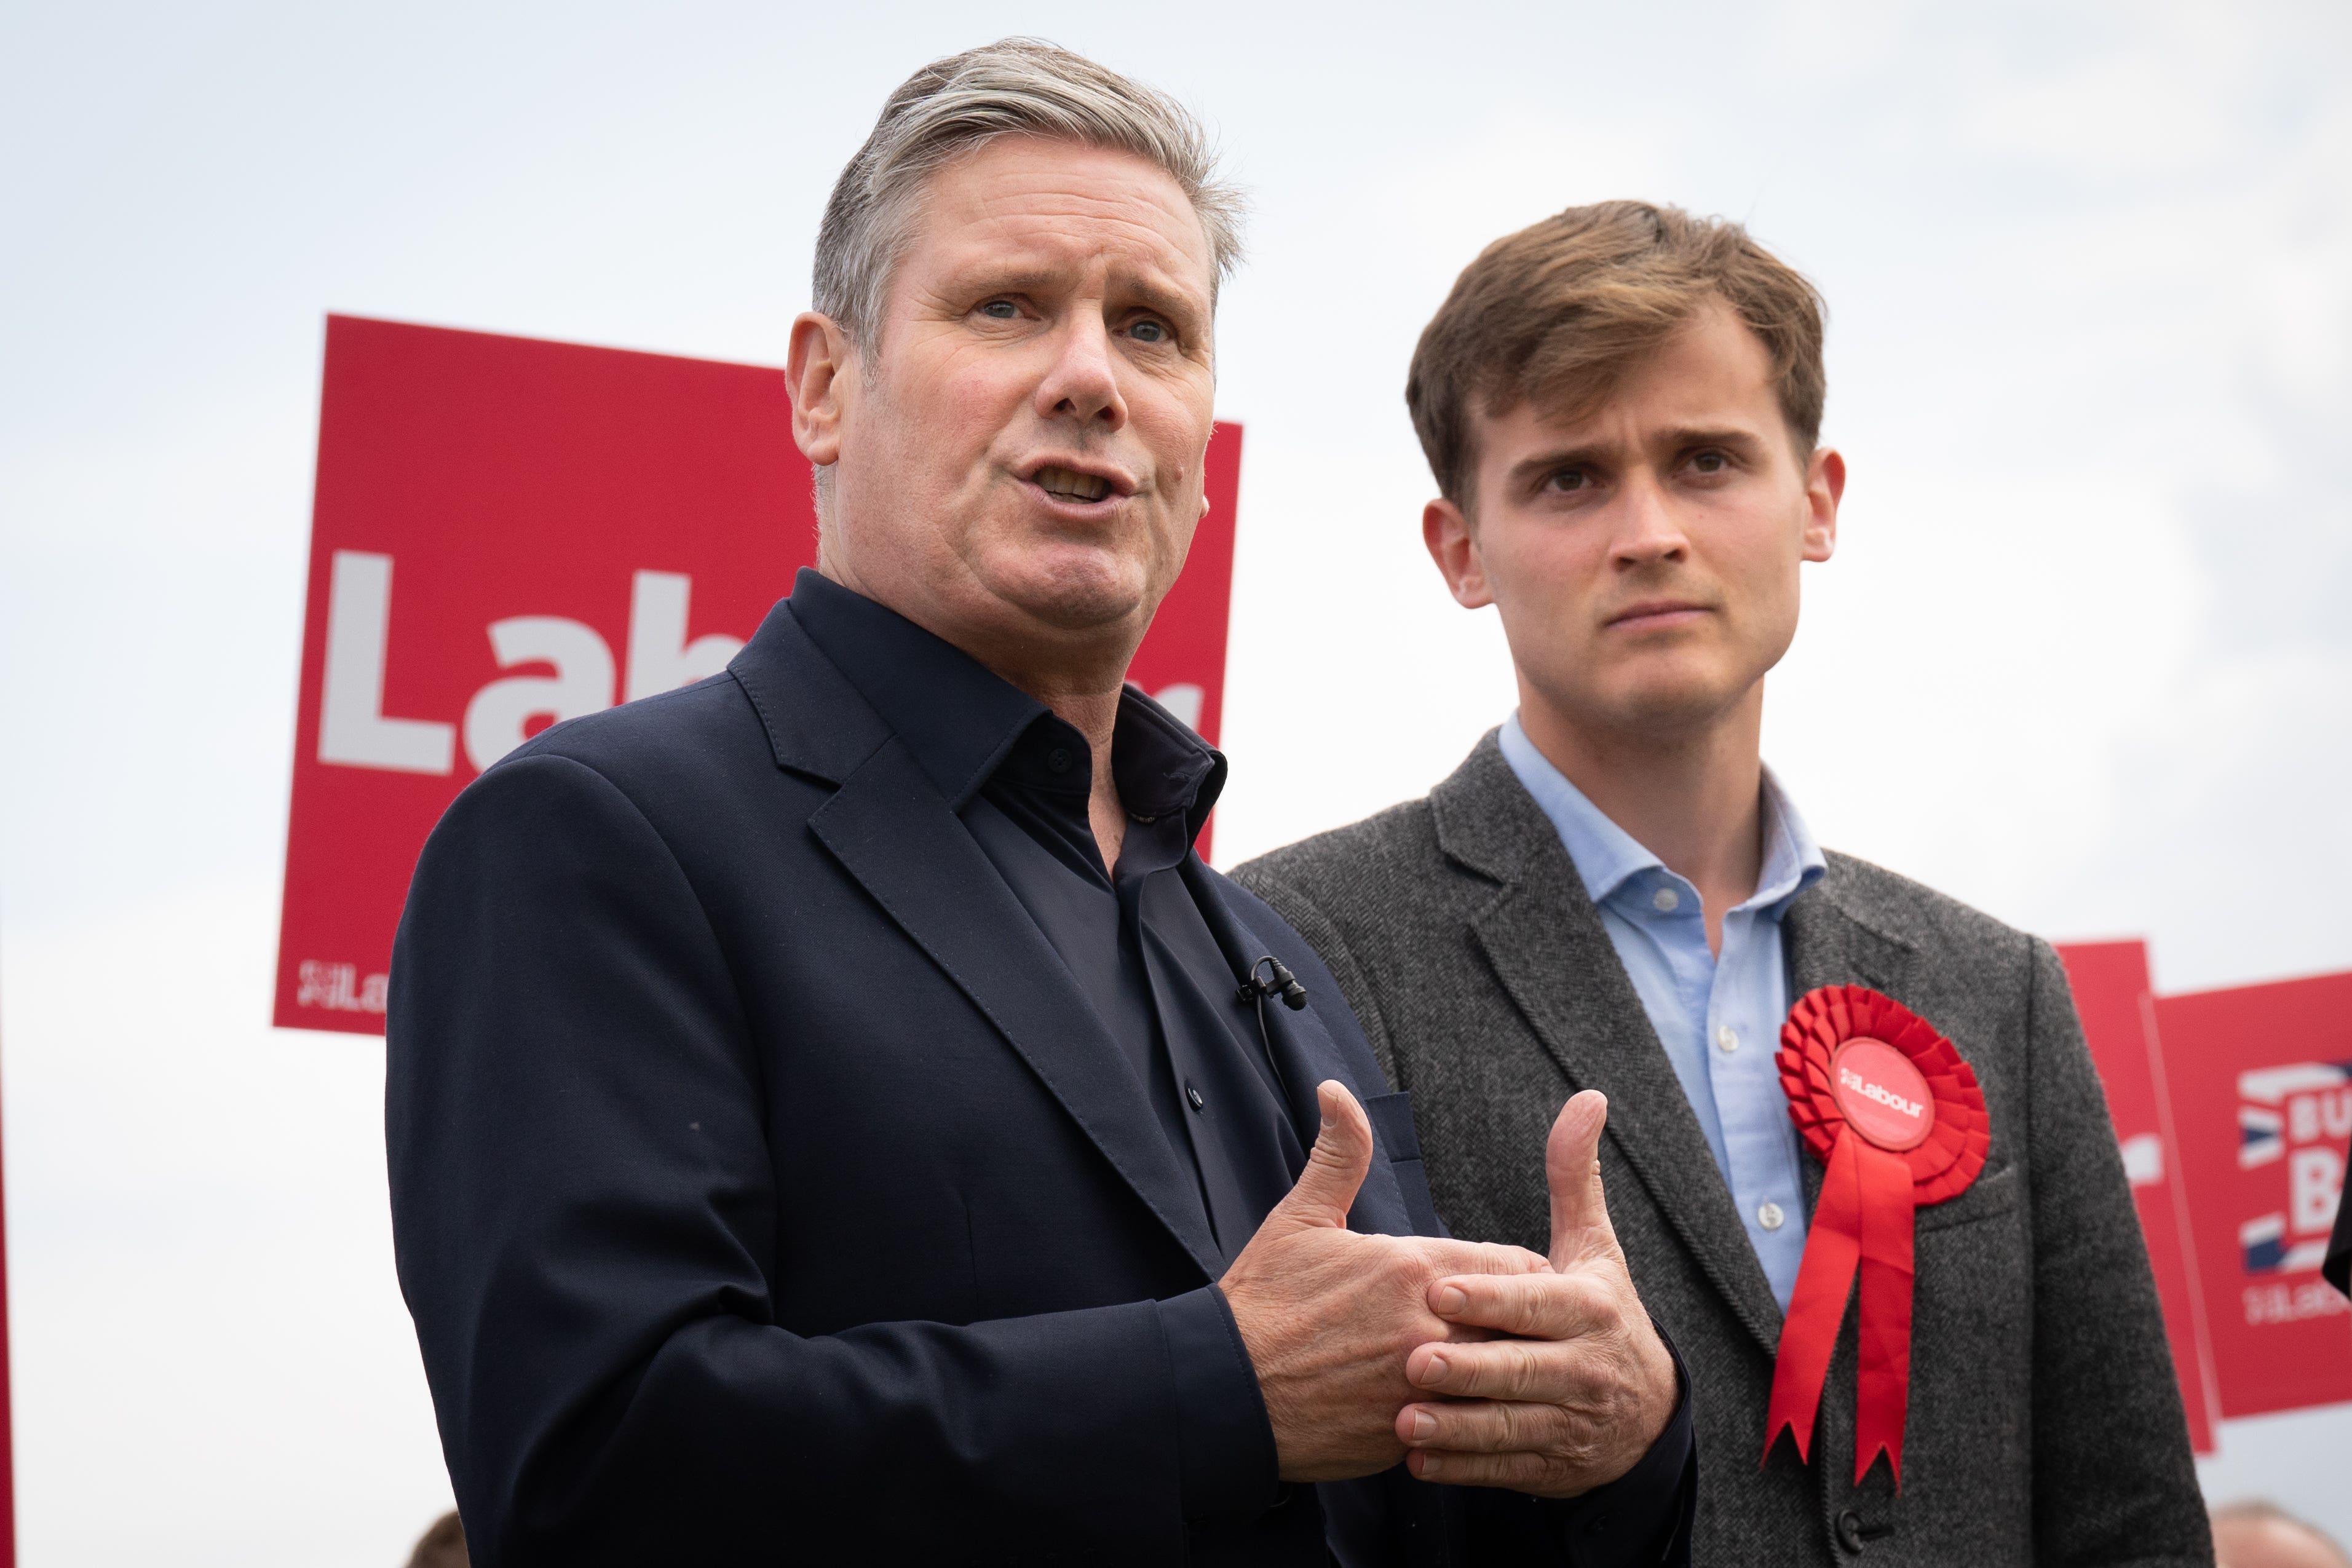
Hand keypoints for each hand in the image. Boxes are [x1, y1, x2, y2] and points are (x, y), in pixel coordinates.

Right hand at [1220, 1081, 1549, 1482]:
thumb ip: (1339, 1154)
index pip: (1513, 1266)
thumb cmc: (1261, 1302)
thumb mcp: (1300, 1219)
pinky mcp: (1411, 1434)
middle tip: (1508, 1325)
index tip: (1506, 1279)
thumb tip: (1337, 1091)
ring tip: (1489, 1369)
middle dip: (1517, 1323)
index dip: (1516, 1273)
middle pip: (1519, 1324)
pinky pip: (1465, 1424)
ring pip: (1499, 1377)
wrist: (1225, 1390)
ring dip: (1497, 1371)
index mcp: (1410, 1268)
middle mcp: (1427, 1328)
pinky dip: (1466, 1415)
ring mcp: (1421, 1386)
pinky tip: (1450, 1405)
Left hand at [1394, 1089, 1677, 1496]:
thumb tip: (1588, 1097)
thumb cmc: (1599, 1313)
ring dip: (1458, 1428)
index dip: (1491, 1298)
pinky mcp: (1555, 1467)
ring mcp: (1572, 1423)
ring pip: (1512, 1427)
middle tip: (1410, 1362)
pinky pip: (1506, 1469)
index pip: (1537, 1302)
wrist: (1647, 1412)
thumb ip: (1574, 1177)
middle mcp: (1587, 1367)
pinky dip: (1463, 1469)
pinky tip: (1419, 1461)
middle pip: (1523, 1370)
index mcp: (1590, 1307)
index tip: (1438, 1290)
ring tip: (1403, 1420)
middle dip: (1468, 1369)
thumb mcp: (1595, 1247)